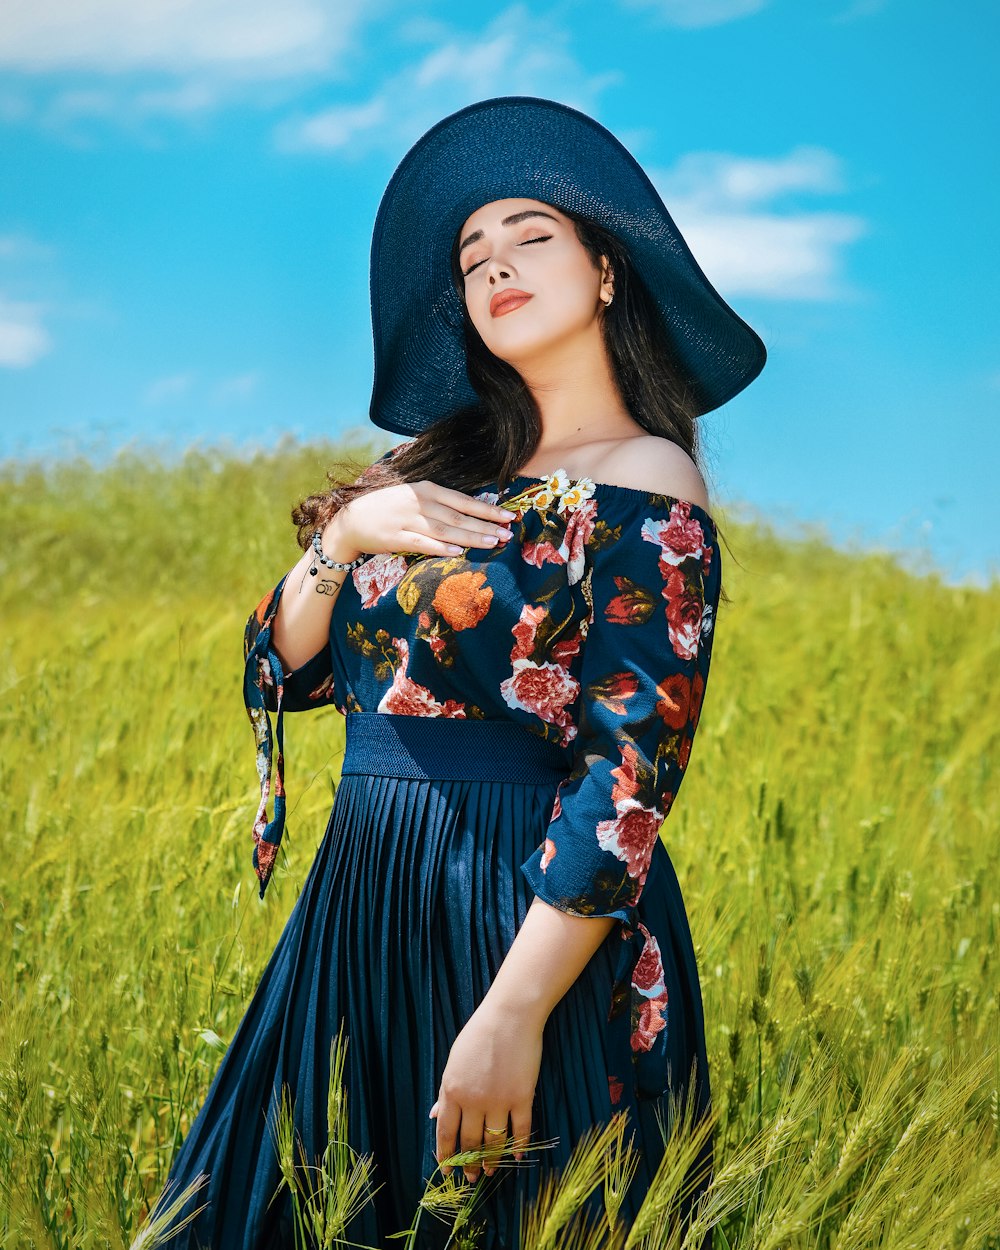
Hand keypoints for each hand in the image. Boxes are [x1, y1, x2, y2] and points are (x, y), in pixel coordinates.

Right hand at [327, 480, 516, 561]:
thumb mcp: (413, 496)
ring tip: (492, 543)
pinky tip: (457, 551)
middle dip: (485, 525)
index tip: (508, 516)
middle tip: (508, 533)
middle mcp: (419, 503)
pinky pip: (422, 543)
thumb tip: (468, 511)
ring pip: (446, 529)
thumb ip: (437, 501)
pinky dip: (440, 547)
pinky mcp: (395, 537)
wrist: (352, 519)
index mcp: (426, 490)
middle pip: (459, 516)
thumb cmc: (387, 507)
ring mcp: (407, 520)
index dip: (487, 509)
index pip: (463, 500)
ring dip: (471, 536)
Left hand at [429, 1001, 542, 1182]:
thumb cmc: (479, 1034)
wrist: (510, 1016)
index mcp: (452, 1090)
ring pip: (494, 1141)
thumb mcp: (454, 1061)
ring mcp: (499, 1100)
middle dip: (468, 1163)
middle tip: (470, 1177)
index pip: (445, 1132)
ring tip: (490, 1171)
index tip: (446, 1169)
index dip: (446, 1155)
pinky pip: (521, 1130)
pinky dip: (519, 1147)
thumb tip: (433, 1116)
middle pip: (470, 1141)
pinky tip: (516, 1158)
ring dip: (491, 1160)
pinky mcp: (522, 1097)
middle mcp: (473, 1100)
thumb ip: (445, 1091)